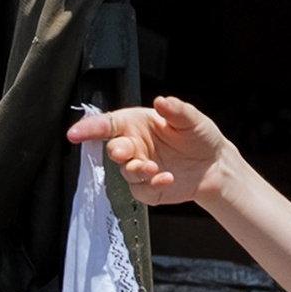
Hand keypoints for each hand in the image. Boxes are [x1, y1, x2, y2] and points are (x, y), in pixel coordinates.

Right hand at [65, 94, 235, 205]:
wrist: (215, 165)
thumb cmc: (199, 136)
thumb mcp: (191, 118)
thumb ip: (175, 109)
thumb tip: (161, 101)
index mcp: (136, 124)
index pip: (107, 124)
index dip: (89, 128)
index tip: (75, 133)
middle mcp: (134, 146)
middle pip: (113, 150)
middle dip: (117, 152)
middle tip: (126, 153)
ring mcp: (140, 167)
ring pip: (125, 172)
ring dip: (136, 170)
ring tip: (154, 167)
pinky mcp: (148, 188)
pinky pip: (141, 190)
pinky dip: (151, 185)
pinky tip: (166, 179)